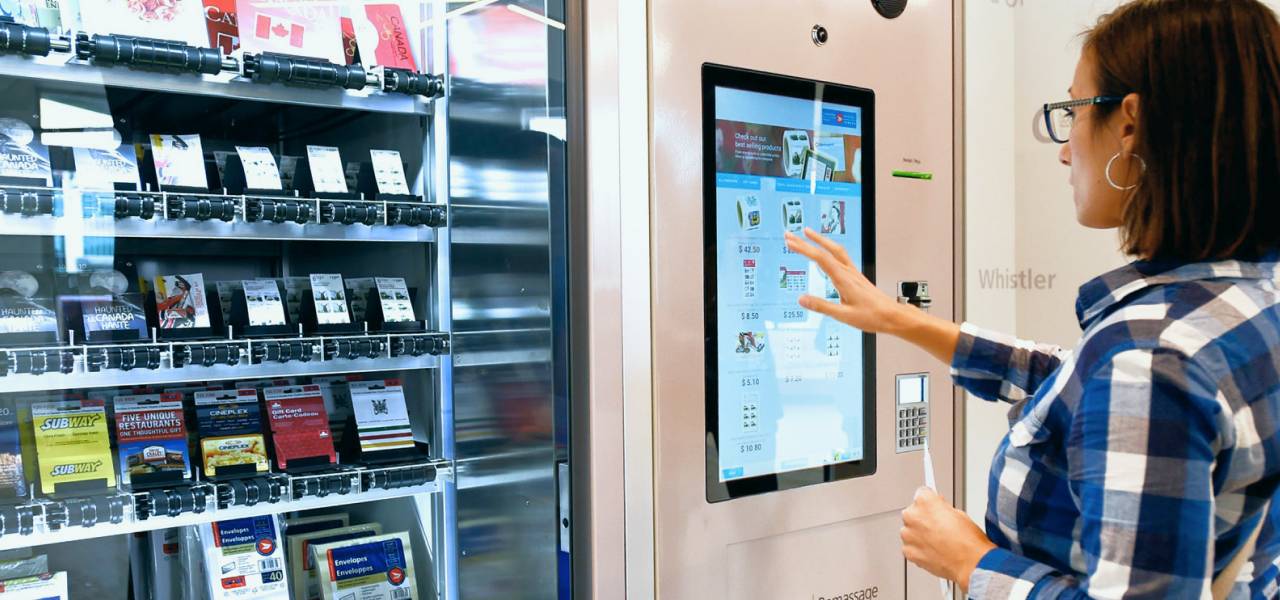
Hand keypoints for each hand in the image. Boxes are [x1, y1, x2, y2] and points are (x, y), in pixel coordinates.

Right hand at [785, 228, 962, 364]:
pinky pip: (841, 256)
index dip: (804, 248)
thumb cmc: (872, 316)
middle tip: (791, 235)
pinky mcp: (856, 276)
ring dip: (820, 240)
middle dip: (807, 241)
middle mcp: (848, 272)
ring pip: (835, 250)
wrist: (893, 316)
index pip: (820, 258)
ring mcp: (853, 273)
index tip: (790, 242)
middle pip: (826, 250)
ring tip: (808, 234)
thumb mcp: (844, 316)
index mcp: (844, 279)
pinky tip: (826, 252)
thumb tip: (801, 299)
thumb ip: (821, 307)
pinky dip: (830, 249)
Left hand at [901, 487, 995, 593]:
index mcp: (924, 501)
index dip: (931, 501)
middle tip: (939, 527)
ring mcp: (908, 534)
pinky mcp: (908, 551)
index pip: (922, 493)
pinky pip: (910, 546)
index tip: (933, 506)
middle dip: (924, 518)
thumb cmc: (968, 541)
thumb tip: (937, 510)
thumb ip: (941, 508)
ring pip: (910, 530)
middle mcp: (912, 515)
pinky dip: (919, 548)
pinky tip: (933, 551)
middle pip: (913, 512)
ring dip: (920, 534)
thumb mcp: (958, 513)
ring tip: (938, 541)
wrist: (971, 564)